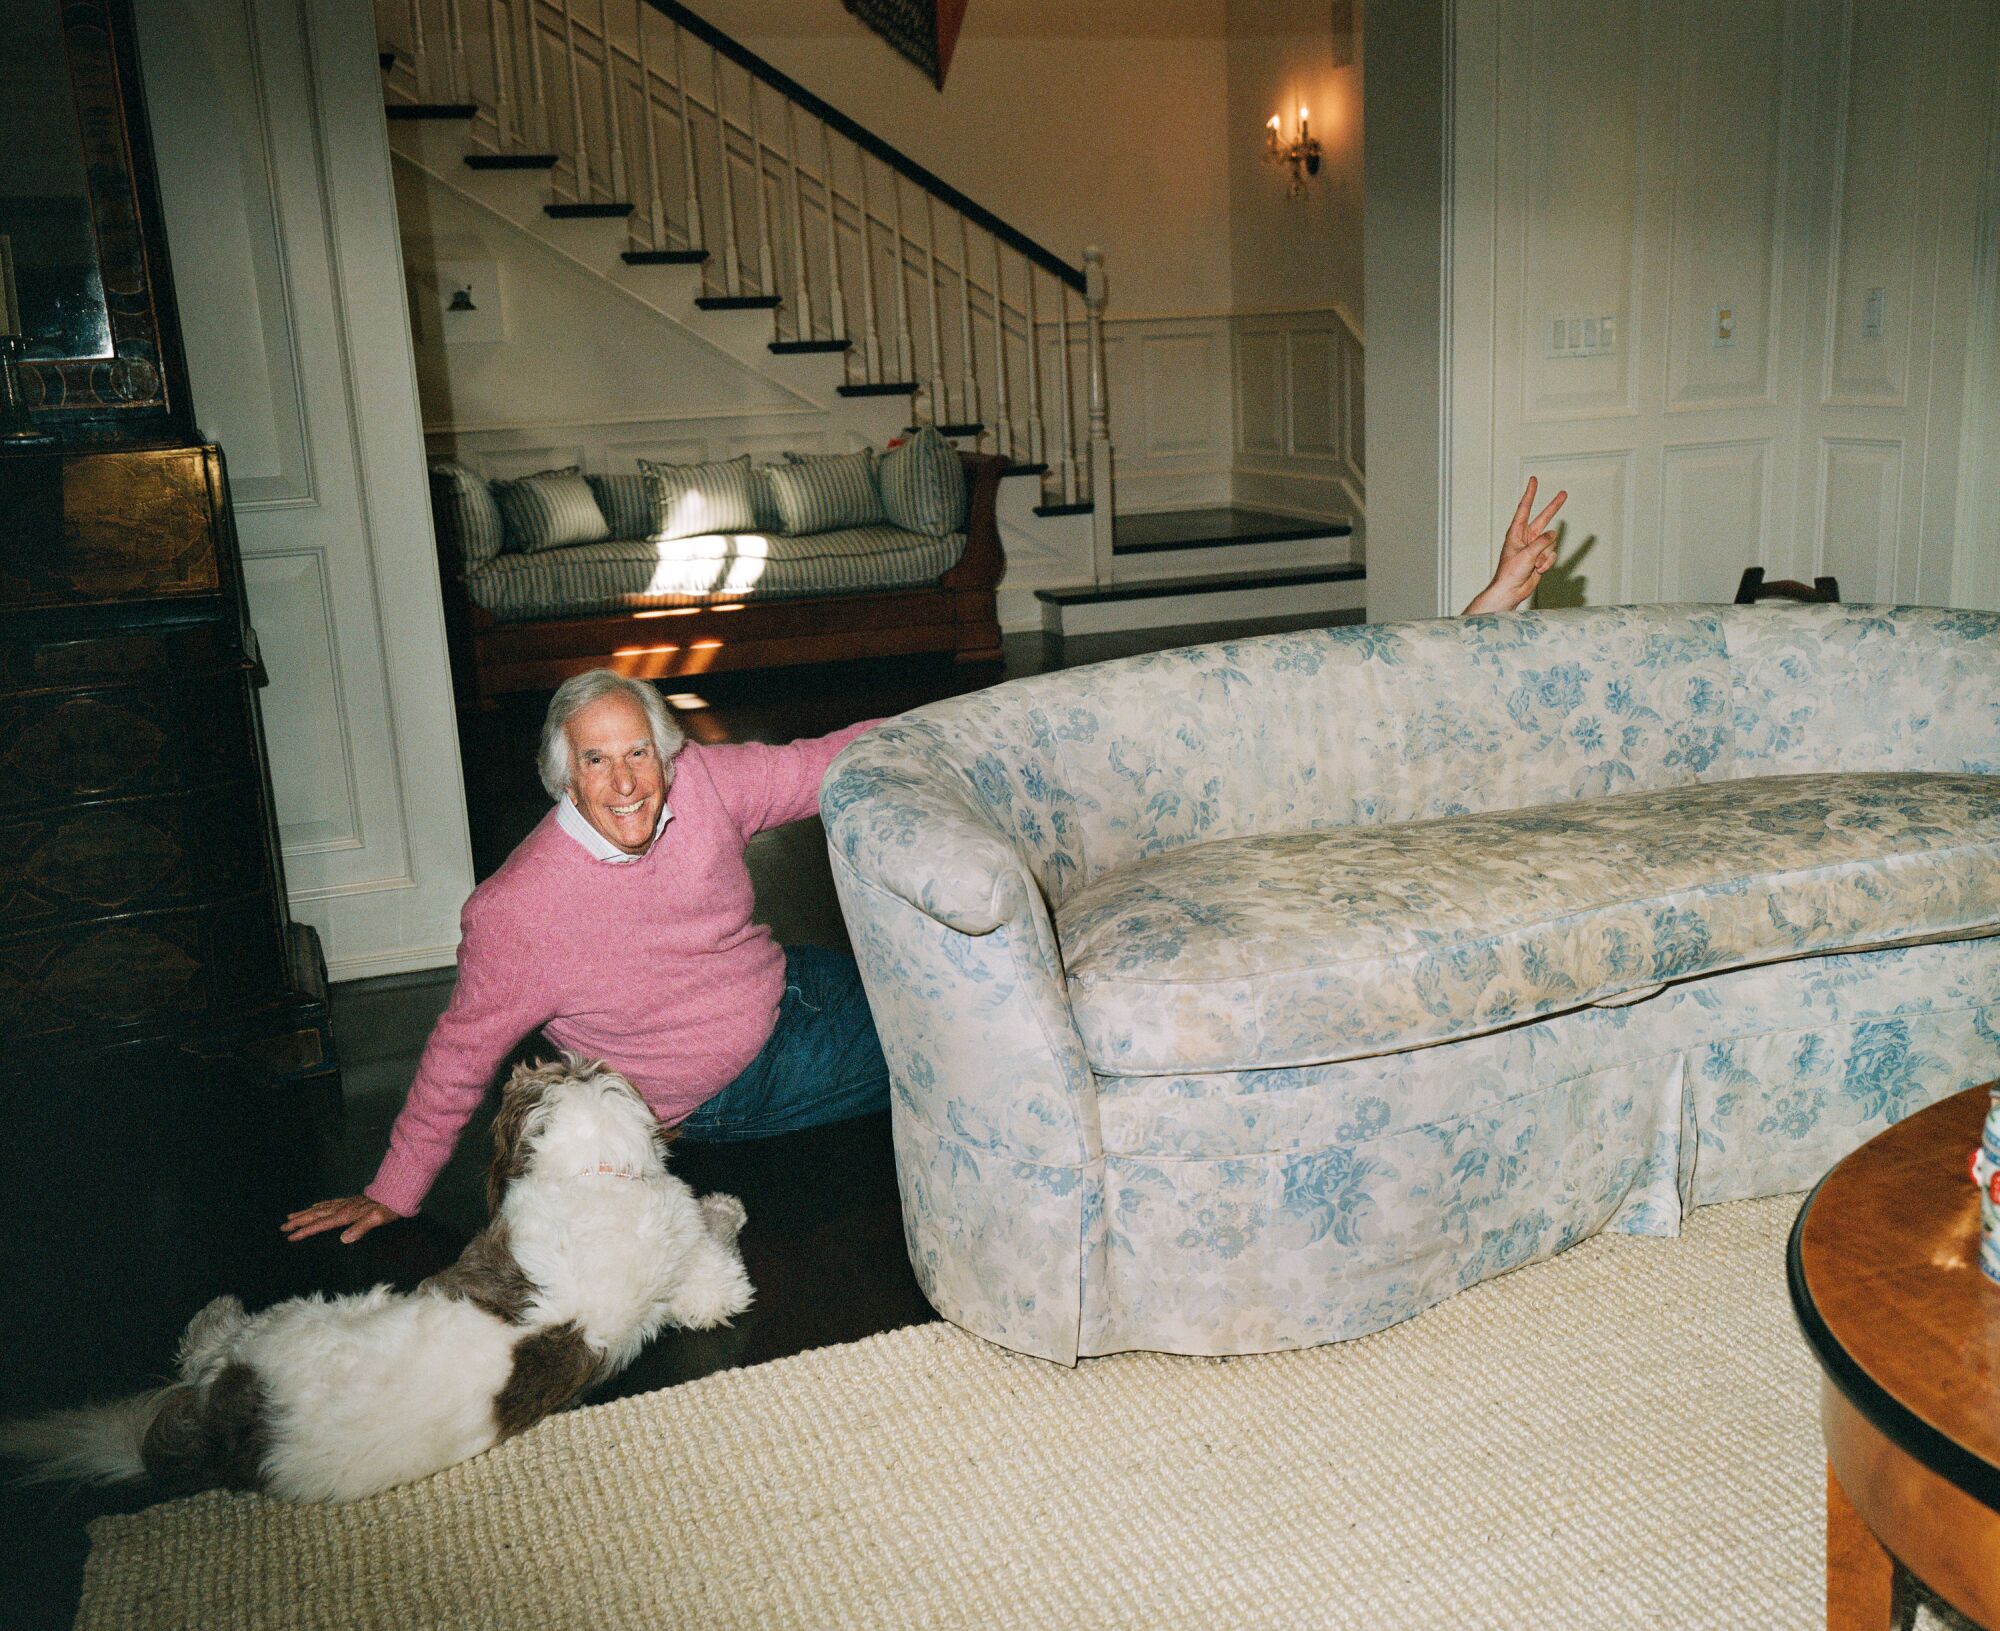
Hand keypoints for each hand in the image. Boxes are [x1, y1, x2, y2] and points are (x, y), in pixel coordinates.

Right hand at [282, 1196, 401, 1244]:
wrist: (399, 1191)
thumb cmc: (390, 1207)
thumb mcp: (378, 1219)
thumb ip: (361, 1228)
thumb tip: (344, 1239)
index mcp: (346, 1215)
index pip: (320, 1224)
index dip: (304, 1231)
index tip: (290, 1236)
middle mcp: (343, 1208)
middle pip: (315, 1215)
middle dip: (298, 1221)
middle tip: (282, 1226)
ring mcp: (346, 1203)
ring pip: (320, 1208)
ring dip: (305, 1213)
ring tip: (291, 1216)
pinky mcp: (351, 1201)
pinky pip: (330, 1203)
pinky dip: (319, 1206)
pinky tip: (315, 1206)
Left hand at [1464, 476, 1566, 613]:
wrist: (1511, 590)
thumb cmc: (1511, 572)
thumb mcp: (1527, 554)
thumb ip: (1542, 542)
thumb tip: (1553, 534)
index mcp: (1516, 532)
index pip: (1524, 508)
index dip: (1530, 493)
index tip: (1533, 480)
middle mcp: (1526, 537)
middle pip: (1543, 518)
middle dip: (1554, 507)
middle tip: (1563, 493)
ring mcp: (1535, 547)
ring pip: (1551, 543)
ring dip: (1545, 556)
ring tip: (1533, 565)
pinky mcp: (1541, 557)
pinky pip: (1552, 555)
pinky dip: (1547, 563)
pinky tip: (1537, 570)